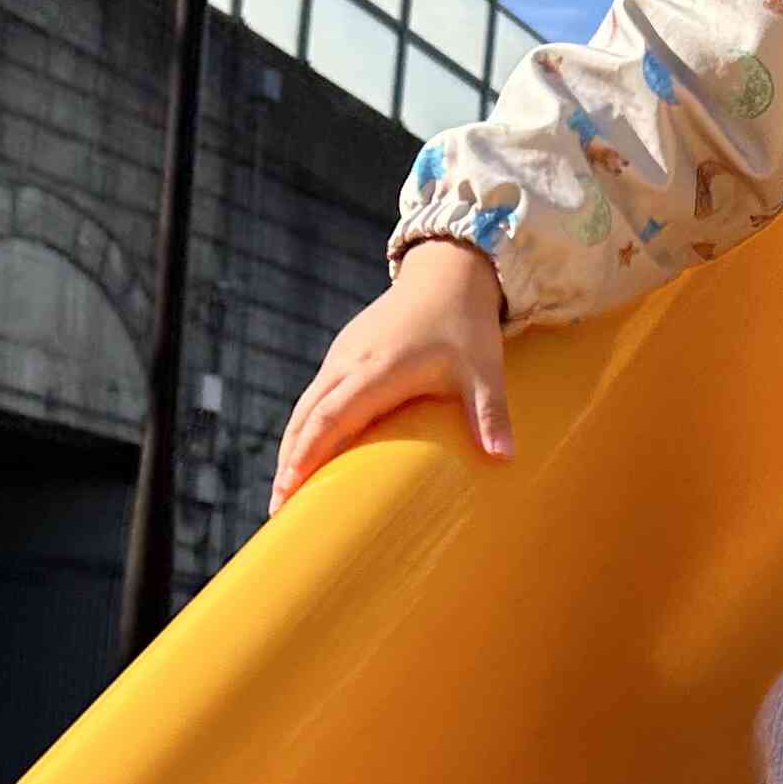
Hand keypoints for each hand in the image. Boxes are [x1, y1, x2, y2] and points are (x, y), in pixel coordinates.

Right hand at [270, 241, 510, 511]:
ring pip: (305, 406)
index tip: (289, 488)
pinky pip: (316, 395)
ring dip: (292, 447)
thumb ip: (491, 414)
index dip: (307, 453)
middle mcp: (351, 362)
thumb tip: (505, 458)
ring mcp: (343, 356)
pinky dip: (305, 426)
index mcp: (378, 370)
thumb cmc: (466, 325)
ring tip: (284, 490)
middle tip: (277, 509)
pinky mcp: (345, 353)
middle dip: (289, 463)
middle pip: (306, 418)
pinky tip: (305, 453)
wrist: (447, 274)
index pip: (331, 417)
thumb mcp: (486, 371)